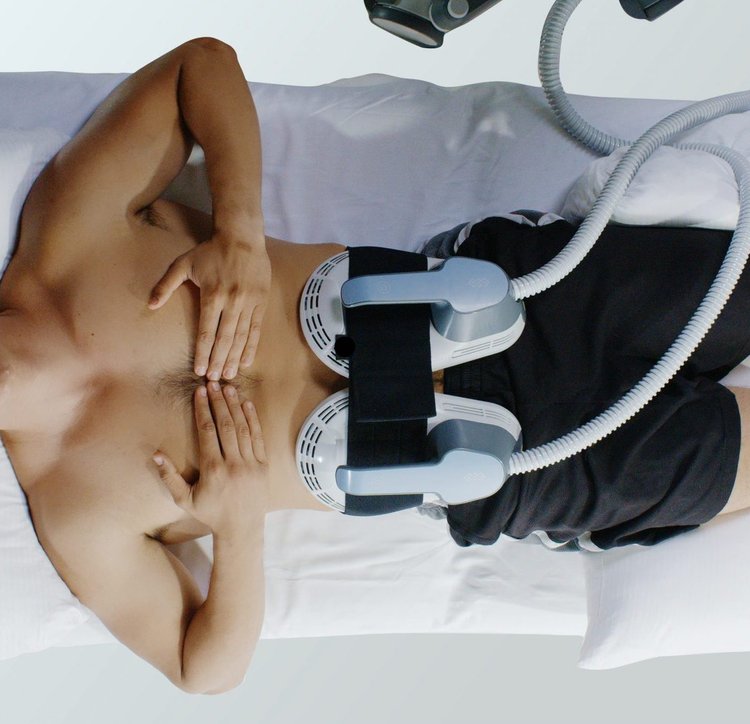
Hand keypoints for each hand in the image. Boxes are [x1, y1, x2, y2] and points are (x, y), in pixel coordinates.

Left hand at [148, 228, 271, 379]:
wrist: (242, 238)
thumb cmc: (210, 251)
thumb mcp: (183, 263)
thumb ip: (166, 285)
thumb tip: (151, 304)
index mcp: (212, 295)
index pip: (206, 331)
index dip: (202, 353)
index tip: (198, 370)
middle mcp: (232, 302)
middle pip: (224, 338)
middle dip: (218, 361)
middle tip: (214, 379)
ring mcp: (248, 303)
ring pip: (241, 336)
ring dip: (234, 358)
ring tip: (228, 375)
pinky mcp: (260, 302)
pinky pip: (256, 329)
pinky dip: (251, 347)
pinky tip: (246, 361)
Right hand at [152, 382, 268, 533]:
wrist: (241, 528)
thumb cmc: (210, 513)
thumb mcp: (184, 499)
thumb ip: (169, 477)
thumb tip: (156, 455)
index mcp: (213, 470)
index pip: (207, 432)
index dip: (203, 409)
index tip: (199, 393)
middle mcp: (234, 464)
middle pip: (226, 425)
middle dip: (219, 402)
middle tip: (213, 383)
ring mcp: (251, 464)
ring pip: (243, 429)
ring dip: (235, 406)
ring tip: (228, 388)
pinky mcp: (263, 465)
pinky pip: (258, 438)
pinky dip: (253, 419)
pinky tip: (247, 404)